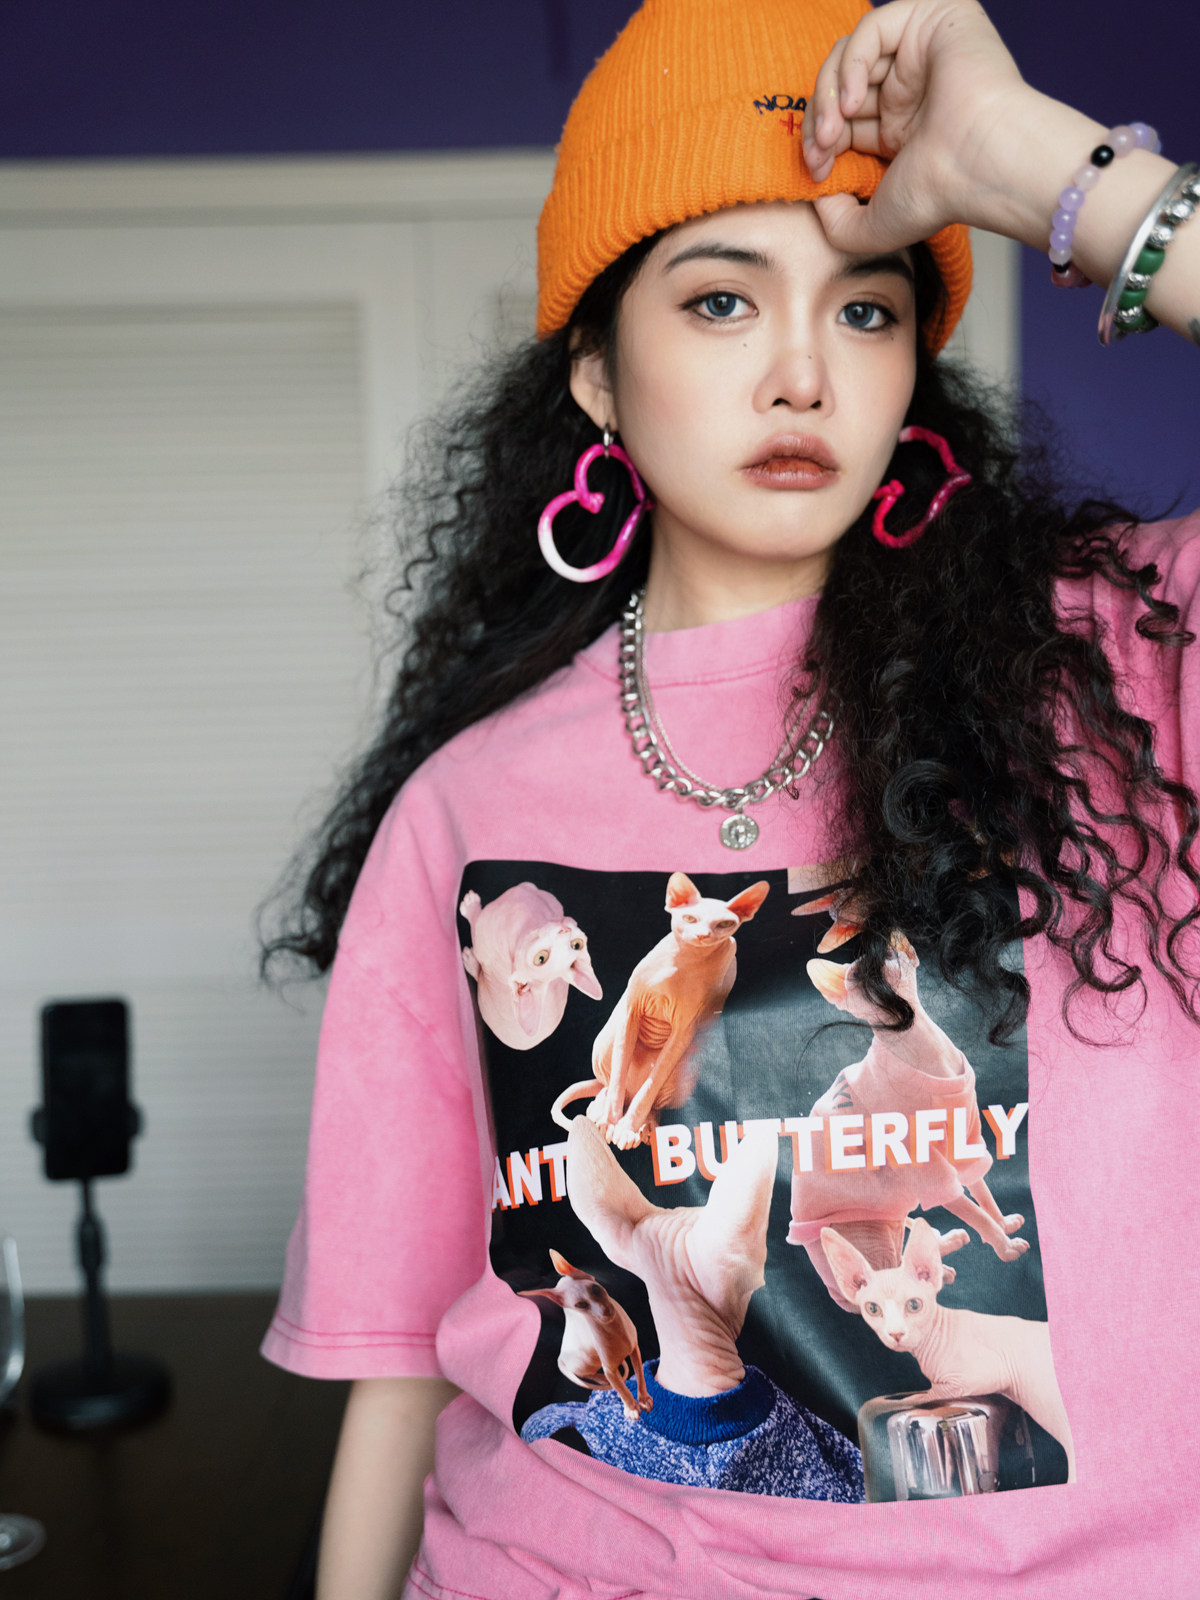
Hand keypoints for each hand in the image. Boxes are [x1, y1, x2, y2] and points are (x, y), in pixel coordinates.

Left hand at [801, 0, 1029, 252]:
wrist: (980, 165)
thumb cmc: (939, 196)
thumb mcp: (873, 227)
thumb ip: (837, 224)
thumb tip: (818, 199)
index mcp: (901, 129)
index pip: (843, 121)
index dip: (820, 141)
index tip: (815, 171)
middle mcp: (910, 90)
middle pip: (842, 87)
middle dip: (819, 121)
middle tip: (817, 153)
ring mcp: (920, 54)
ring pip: (850, 56)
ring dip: (829, 96)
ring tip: (831, 133)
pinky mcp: (932, 20)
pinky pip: (873, 29)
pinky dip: (852, 64)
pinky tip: (852, 102)